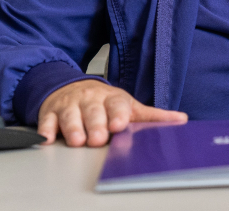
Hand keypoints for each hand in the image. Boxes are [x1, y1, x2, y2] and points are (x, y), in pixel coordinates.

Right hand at [37, 80, 187, 146]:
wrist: (73, 88)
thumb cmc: (104, 103)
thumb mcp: (128, 106)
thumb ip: (151, 116)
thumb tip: (181, 119)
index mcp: (112, 98)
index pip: (117, 104)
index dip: (118, 114)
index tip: (120, 124)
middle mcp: (91, 99)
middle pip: (93, 111)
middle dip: (96, 124)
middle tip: (98, 138)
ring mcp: (71, 105)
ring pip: (71, 116)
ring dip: (74, 128)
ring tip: (77, 140)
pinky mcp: (51, 112)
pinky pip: (47, 120)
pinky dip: (47, 129)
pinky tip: (48, 137)